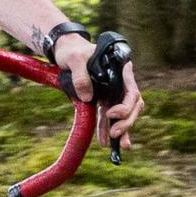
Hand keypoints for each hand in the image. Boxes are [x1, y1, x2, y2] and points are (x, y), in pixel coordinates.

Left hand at [51, 34, 144, 151]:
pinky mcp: (103, 100)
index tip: (110, 113)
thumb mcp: (74, 58)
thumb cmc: (72, 51)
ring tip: (116, 145)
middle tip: (115, 133)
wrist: (64, 52)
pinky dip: (107, 129)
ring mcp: (112, 92)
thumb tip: (88, 97)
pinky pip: (108, 117)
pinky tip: (105, 141)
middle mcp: (120, 82)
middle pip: (132, 106)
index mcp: (120, 70)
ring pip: (123, 114)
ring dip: (120, 130)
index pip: (132, 92)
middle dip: (126, 122)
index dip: (125, 106)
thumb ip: (81, 76)